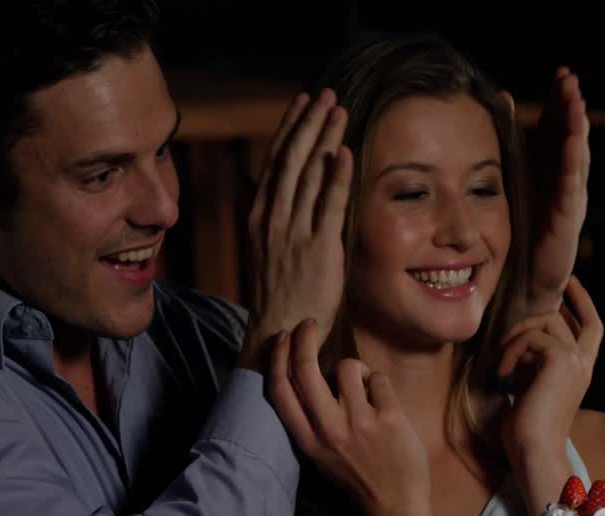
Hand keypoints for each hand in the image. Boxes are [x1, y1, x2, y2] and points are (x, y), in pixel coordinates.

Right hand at [242, 90, 353, 371]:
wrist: (280, 333)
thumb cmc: (281, 295)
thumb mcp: (267, 250)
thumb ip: (275, 219)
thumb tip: (275, 190)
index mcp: (260, 218)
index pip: (275, 163)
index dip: (289, 129)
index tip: (302, 104)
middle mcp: (273, 220)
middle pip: (291, 159)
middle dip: (309, 123)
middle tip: (325, 95)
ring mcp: (294, 234)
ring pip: (309, 175)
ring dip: (324, 138)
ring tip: (338, 110)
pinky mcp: (319, 250)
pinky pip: (329, 206)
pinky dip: (336, 177)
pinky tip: (344, 151)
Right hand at [268, 319, 429, 515]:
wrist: (395, 507)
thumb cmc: (359, 478)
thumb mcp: (322, 455)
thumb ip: (313, 420)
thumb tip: (310, 375)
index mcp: (308, 441)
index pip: (281, 390)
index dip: (277, 358)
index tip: (281, 338)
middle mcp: (329, 429)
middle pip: (306, 369)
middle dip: (304, 338)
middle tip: (309, 323)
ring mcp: (360, 423)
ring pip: (348, 367)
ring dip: (356, 370)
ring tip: (365, 390)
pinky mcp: (389, 418)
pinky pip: (379, 379)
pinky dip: (381, 385)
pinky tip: (386, 406)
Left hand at [500, 275, 601, 499]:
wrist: (534, 450)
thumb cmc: (526, 428)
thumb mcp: (530, 386)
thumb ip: (532, 361)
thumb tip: (520, 341)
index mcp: (580, 370)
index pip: (592, 327)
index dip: (583, 303)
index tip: (569, 283)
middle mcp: (583, 363)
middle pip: (568, 317)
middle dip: (539, 311)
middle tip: (515, 321)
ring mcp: (575, 361)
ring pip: (547, 321)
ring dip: (517, 334)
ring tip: (501, 360)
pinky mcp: (560, 361)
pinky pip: (533, 336)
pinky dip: (512, 350)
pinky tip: (503, 372)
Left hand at [527, 67, 589, 315]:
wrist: (523, 285)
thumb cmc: (517, 235)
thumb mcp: (509, 181)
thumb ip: (508, 144)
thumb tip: (501, 99)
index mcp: (550, 172)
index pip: (558, 129)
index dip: (560, 103)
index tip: (561, 75)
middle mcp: (563, 183)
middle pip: (571, 137)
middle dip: (572, 108)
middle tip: (570, 79)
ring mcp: (568, 201)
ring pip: (576, 158)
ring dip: (576, 129)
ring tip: (576, 103)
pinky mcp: (565, 221)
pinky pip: (570, 188)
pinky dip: (571, 164)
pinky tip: (571, 143)